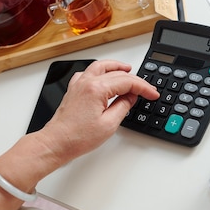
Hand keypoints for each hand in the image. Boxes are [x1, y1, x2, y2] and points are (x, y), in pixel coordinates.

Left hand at [37, 60, 158, 161]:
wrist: (57, 143)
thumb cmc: (77, 137)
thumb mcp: (109, 124)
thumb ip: (123, 106)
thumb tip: (131, 97)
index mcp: (97, 88)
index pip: (127, 82)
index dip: (143, 87)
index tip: (152, 93)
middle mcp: (87, 82)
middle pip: (116, 73)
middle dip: (134, 80)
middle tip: (146, 88)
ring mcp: (78, 84)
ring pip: (101, 67)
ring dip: (116, 67)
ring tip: (127, 70)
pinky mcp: (74, 90)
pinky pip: (88, 73)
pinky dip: (99, 71)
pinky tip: (104, 76)